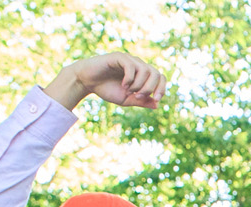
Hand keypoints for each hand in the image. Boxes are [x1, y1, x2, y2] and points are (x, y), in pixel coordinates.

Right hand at [48, 53, 164, 110]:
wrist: (88, 82)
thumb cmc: (107, 89)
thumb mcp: (127, 100)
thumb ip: (141, 101)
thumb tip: (157, 105)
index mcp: (142, 74)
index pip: (160, 77)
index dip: (162, 88)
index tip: (156, 100)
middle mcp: (137, 65)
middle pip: (155, 73)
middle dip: (150, 88)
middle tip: (137, 96)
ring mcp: (129, 60)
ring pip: (145, 70)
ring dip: (140, 84)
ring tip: (128, 91)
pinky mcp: (119, 57)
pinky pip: (131, 66)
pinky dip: (130, 78)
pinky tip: (123, 85)